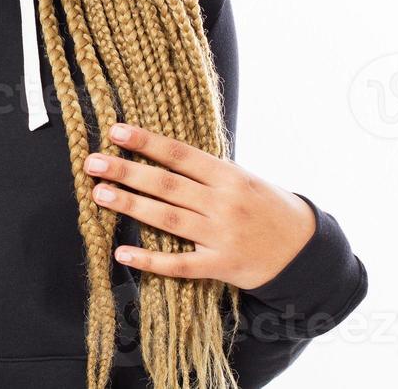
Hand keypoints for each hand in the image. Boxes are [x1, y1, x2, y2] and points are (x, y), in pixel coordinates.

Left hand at [83, 121, 316, 289]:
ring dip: (131, 206)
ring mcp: (220, 236)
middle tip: (93, 163)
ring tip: (100, 194)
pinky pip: (180, 264)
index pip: (180, 154)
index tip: (116, 131)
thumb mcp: (242, 178)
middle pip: (167, 185)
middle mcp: (223, 204)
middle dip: (127, 172)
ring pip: (168, 219)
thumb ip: (205, 170)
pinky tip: (123, 253)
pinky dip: (150, 260)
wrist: (304, 250)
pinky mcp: (219, 266)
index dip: (147, 142)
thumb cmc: (266, 206)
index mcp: (229, 176)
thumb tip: (159, 152)